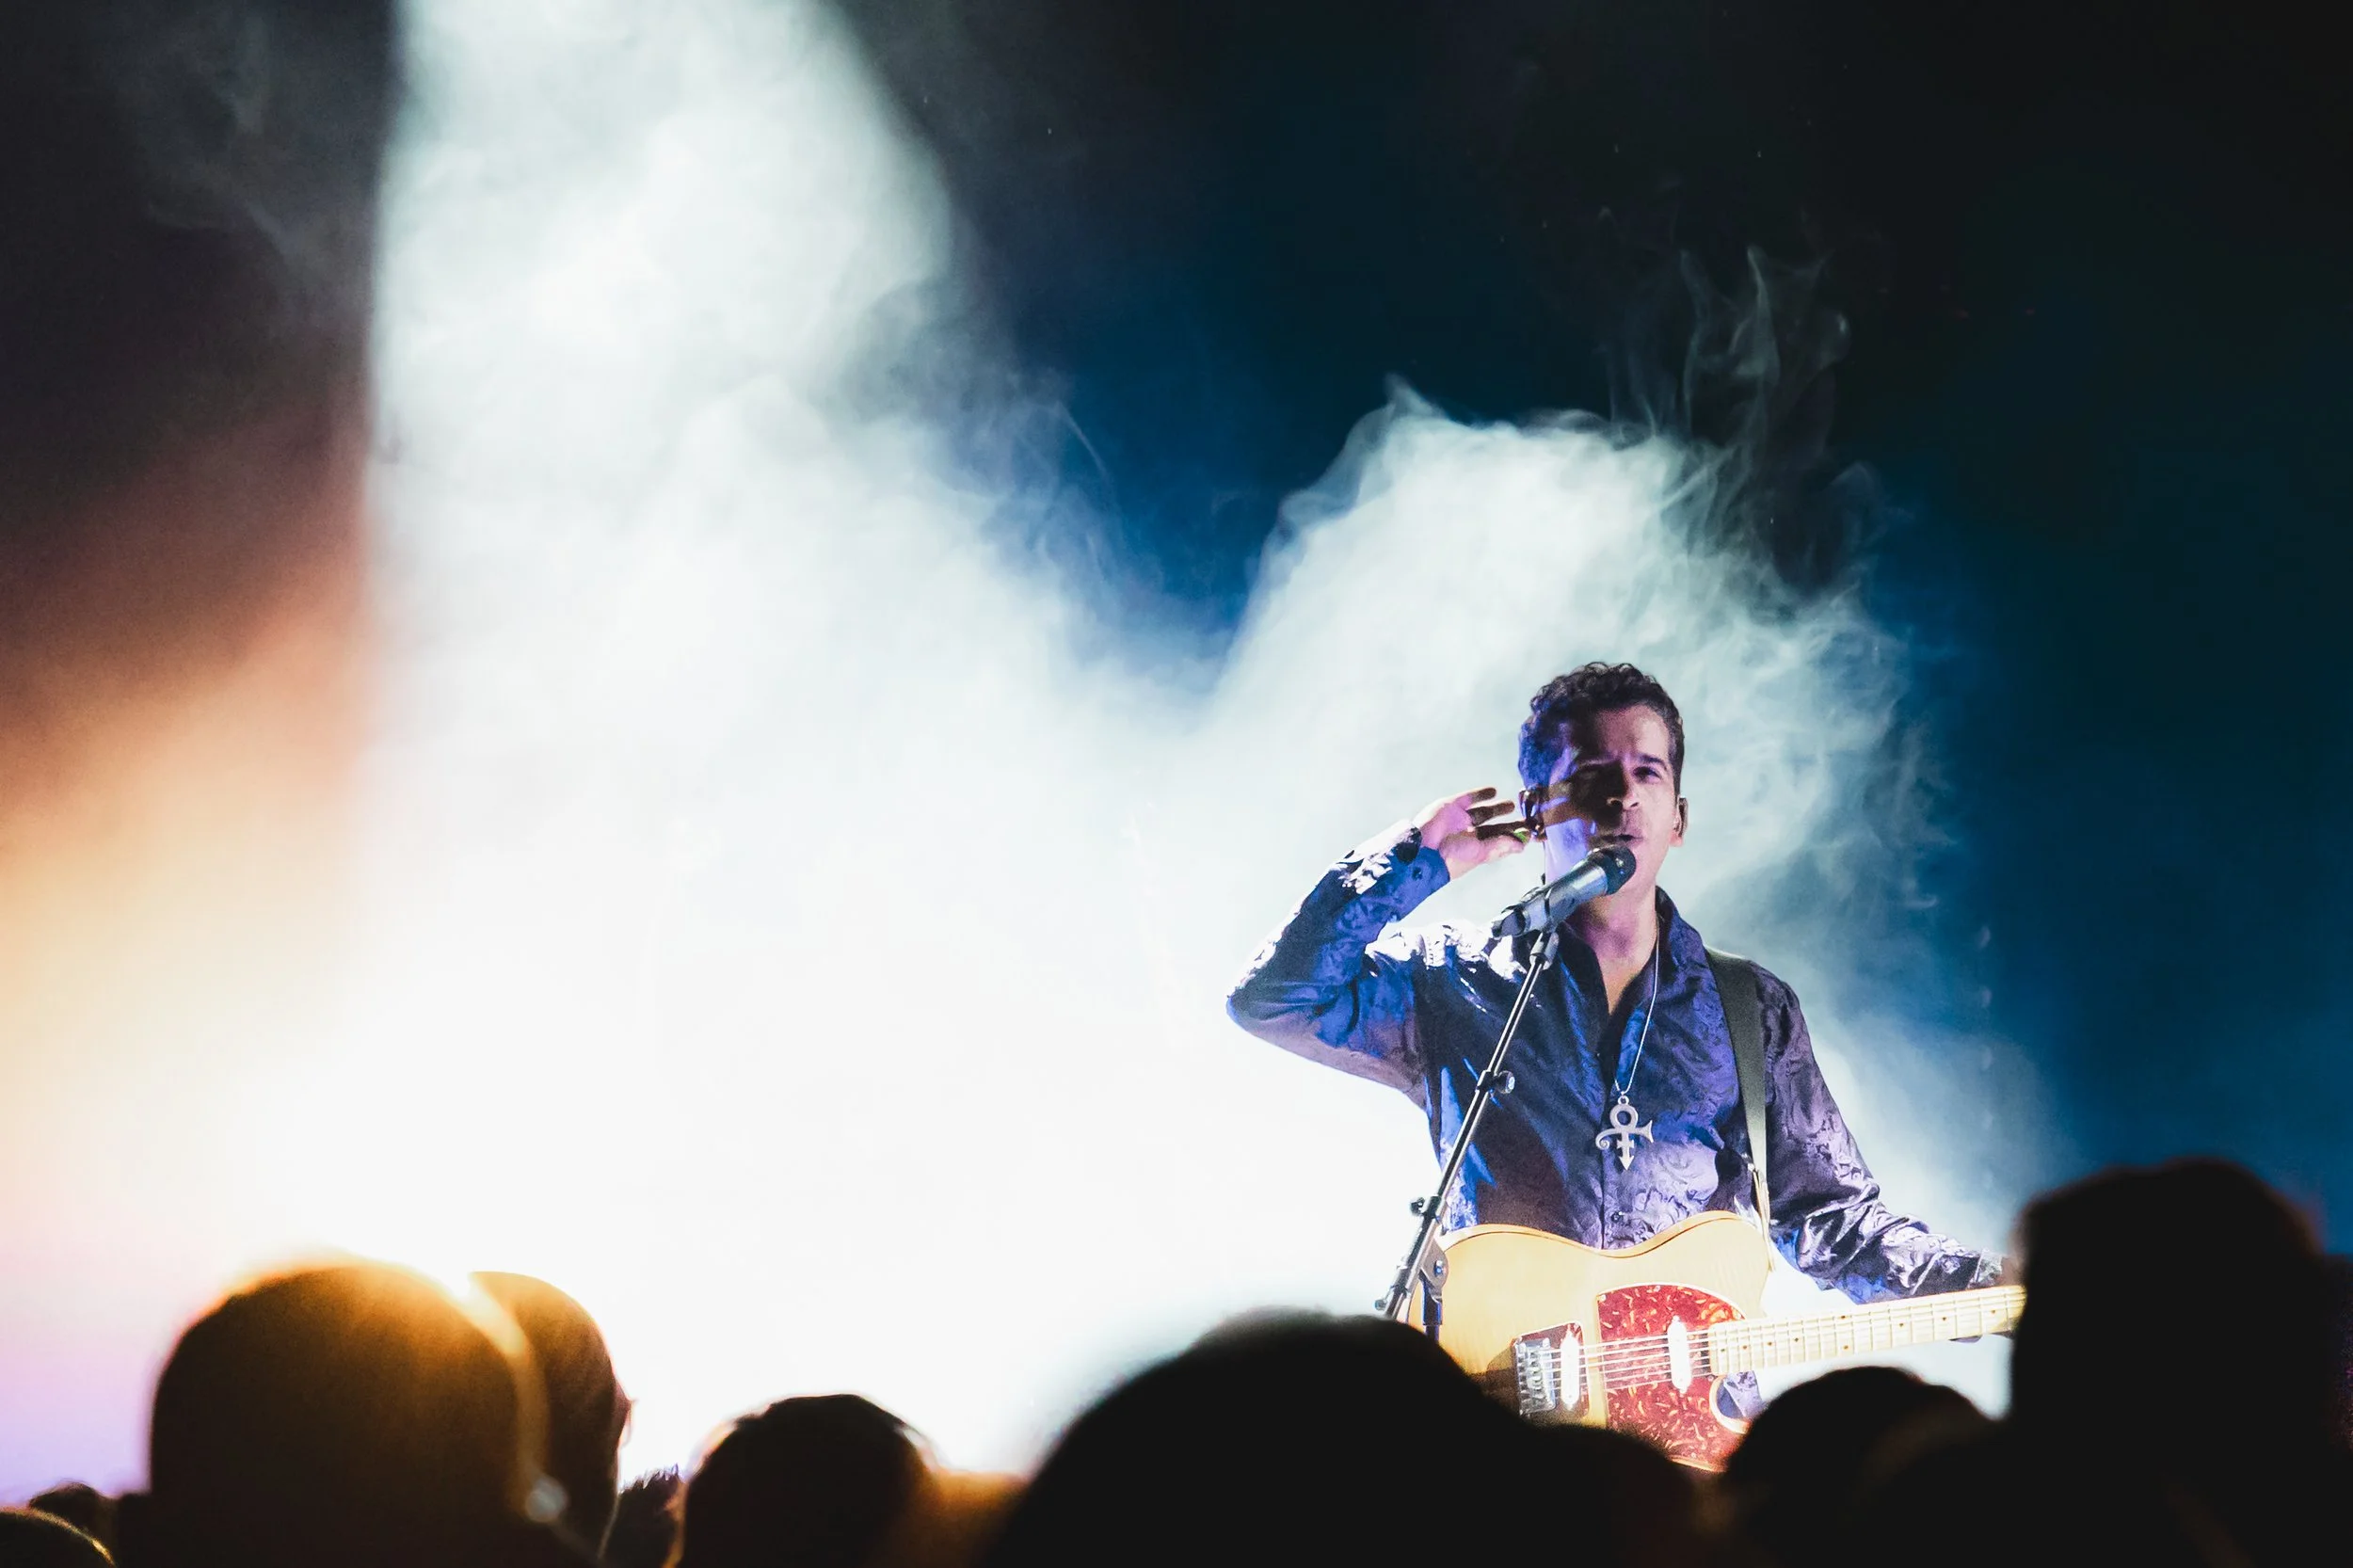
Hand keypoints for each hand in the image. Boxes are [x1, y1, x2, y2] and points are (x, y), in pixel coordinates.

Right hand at [1413, 787, 1530, 879]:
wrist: (1423, 847)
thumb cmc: (1452, 857)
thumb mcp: (1480, 853)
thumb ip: (1500, 846)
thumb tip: (1522, 846)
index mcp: (1476, 849)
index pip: (1499, 841)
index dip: (1513, 836)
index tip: (1530, 832)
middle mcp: (1469, 835)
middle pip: (1493, 827)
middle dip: (1509, 823)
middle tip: (1527, 817)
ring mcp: (1460, 820)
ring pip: (1483, 812)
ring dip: (1497, 808)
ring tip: (1512, 805)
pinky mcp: (1452, 806)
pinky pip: (1469, 798)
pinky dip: (1481, 794)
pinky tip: (1493, 791)